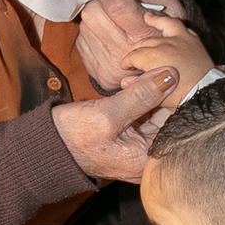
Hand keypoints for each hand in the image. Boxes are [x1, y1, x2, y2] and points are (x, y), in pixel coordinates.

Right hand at [52, 66, 178, 182]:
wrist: (47, 147)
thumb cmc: (72, 136)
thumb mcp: (107, 114)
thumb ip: (141, 95)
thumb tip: (171, 75)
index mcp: (148, 158)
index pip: (177, 121)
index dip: (175, 92)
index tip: (169, 68)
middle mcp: (149, 156)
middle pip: (170, 116)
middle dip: (163, 90)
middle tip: (151, 66)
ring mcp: (141, 147)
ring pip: (158, 111)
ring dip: (151, 90)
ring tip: (137, 74)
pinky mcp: (133, 138)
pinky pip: (145, 113)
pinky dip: (141, 97)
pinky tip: (132, 82)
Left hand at [76, 0, 186, 91]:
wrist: (163, 71)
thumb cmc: (163, 32)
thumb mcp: (166, 6)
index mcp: (145, 34)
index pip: (116, 5)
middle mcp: (125, 52)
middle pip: (93, 13)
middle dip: (97, 2)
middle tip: (108, 4)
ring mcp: (109, 65)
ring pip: (85, 26)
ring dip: (94, 19)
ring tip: (110, 23)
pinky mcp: (97, 73)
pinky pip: (81, 42)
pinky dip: (91, 35)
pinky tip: (106, 38)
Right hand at [121, 19, 216, 106]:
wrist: (207, 94)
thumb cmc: (183, 97)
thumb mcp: (157, 95)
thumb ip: (139, 85)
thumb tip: (125, 81)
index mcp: (153, 57)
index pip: (133, 56)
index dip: (126, 63)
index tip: (125, 68)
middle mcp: (165, 44)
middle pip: (143, 43)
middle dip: (135, 50)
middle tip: (132, 57)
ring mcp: (179, 39)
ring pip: (162, 26)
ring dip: (153, 22)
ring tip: (146, 18)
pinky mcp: (192, 39)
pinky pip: (179, 25)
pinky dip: (172, 22)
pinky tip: (168, 21)